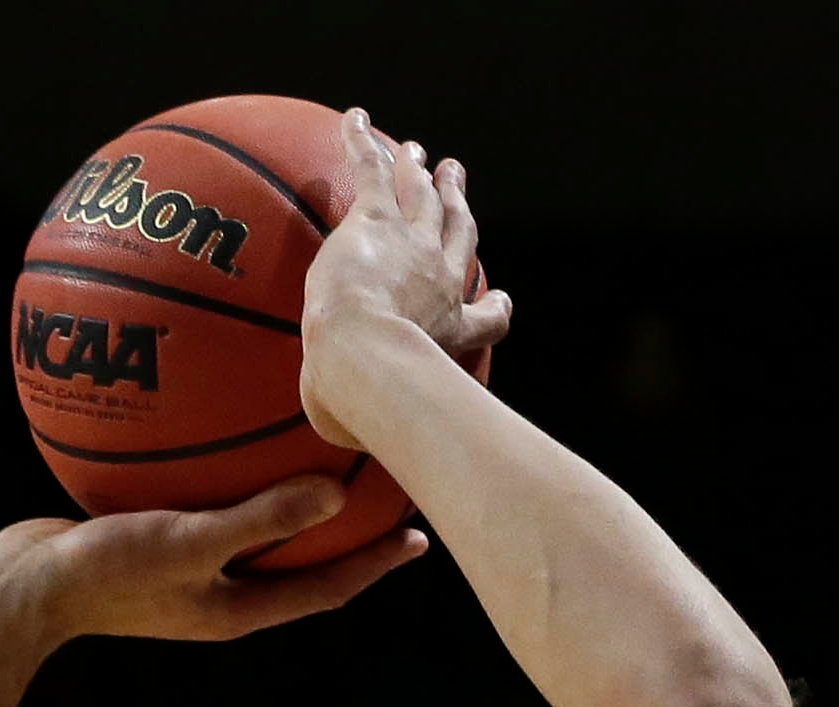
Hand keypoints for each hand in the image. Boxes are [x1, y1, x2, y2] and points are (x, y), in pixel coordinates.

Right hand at [0, 478, 428, 645]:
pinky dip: (232, 476)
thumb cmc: (103, 573)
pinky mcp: (155, 544)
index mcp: (239, 609)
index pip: (328, 587)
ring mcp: (187, 573)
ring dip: (293, 503)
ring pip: (259, 534)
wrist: (21, 590)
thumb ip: (261, 518)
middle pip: (304, 562)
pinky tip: (229, 429)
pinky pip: (211, 507)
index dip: (377, 563)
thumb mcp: (188, 541)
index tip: (420, 535)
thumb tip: (337, 492)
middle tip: (389, 490)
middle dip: (349, 530)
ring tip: (326, 457)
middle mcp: (221, 595)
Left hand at [299, 111, 511, 445]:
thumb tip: (342, 454)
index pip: (484, 318)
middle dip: (457, 203)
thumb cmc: (367, 405)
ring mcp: (412, 244)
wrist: (363, 359)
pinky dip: (362, 143)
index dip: (491, 307)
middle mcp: (441, 281)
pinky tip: (353, 120)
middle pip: (456, 232)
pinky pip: (371, 170)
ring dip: (418, 170)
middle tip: (455, 180)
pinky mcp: (374, 221)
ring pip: (421, 195)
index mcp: (451, 332)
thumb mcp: (377, 429)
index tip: (496, 300)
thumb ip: (369, 432)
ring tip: (415, 152)